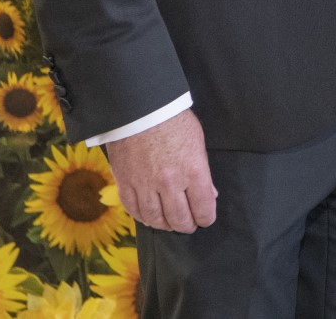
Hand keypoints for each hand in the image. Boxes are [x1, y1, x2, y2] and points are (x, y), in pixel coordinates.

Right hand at [103, 108, 217, 231]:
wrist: (140, 109)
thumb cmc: (173, 121)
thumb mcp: (197, 142)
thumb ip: (203, 171)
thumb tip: (210, 193)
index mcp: (193, 171)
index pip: (203, 208)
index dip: (206, 218)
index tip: (206, 218)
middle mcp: (170, 182)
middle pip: (180, 218)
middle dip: (187, 225)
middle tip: (189, 225)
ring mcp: (146, 185)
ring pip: (156, 218)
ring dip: (165, 225)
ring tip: (170, 224)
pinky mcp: (126, 183)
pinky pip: (134, 209)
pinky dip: (143, 217)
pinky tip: (149, 217)